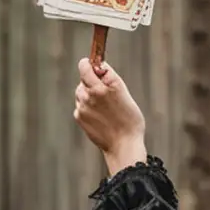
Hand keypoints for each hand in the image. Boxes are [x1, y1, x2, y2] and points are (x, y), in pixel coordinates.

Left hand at [74, 57, 146, 173]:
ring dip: (88, 94)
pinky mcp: (79, 116)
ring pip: (80, 92)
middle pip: (83, 77)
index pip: (87, 66)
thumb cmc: (130, 120)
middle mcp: (93, 92)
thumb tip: (98, 66)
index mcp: (107, 85)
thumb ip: (109, 78)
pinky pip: (80, 106)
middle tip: (103, 91)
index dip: (89, 64)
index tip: (93, 66)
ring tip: (104, 108)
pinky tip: (100, 117)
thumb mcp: (124, 94)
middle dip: (90, 80)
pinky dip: (87, 108)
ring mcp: (84, 105)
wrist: (124, 145)